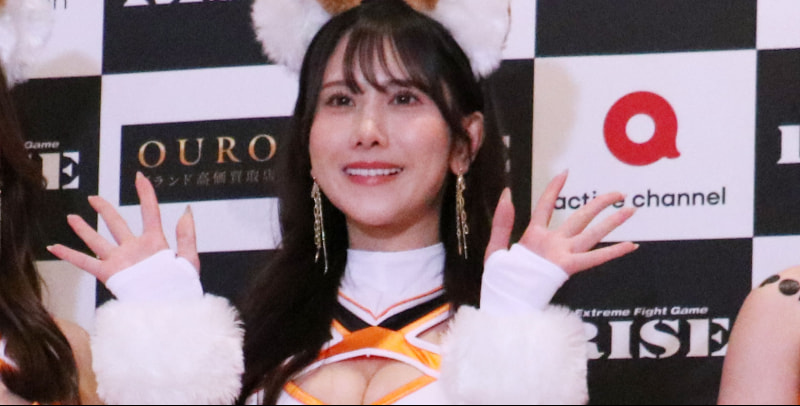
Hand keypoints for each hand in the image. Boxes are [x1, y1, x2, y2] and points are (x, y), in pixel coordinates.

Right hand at [48, 173, 199, 283]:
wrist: (170, 309)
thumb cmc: (181, 288)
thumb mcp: (189, 260)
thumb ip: (187, 236)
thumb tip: (186, 212)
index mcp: (155, 242)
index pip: (149, 212)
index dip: (145, 194)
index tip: (140, 177)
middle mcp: (134, 248)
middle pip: (116, 223)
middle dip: (105, 210)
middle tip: (94, 198)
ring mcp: (120, 261)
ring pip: (98, 240)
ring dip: (84, 229)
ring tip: (71, 216)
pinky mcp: (110, 274)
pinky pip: (85, 262)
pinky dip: (69, 255)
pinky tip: (55, 246)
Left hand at [485, 171, 637, 275]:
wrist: (503, 302)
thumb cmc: (500, 281)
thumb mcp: (495, 248)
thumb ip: (502, 222)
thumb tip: (506, 194)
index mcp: (535, 236)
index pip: (546, 206)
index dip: (554, 189)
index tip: (565, 173)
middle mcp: (553, 243)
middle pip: (580, 217)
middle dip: (600, 204)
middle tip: (619, 193)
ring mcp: (562, 254)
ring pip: (591, 234)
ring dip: (611, 222)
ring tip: (631, 210)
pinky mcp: (566, 267)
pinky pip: (593, 258)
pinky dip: (612, 253)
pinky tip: (631, 245)